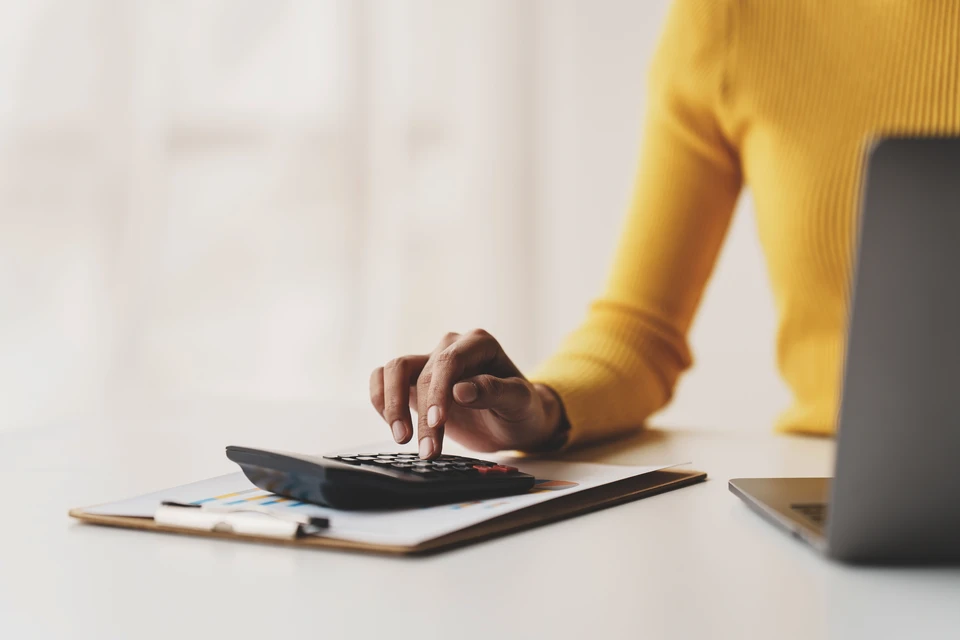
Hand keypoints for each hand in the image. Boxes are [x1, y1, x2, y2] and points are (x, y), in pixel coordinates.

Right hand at [369, 329, 565, 458]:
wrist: (514, 422)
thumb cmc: (521, 409)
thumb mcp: (519, 403)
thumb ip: (494, 391)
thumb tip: (460, 390)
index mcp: (479, 343)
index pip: (449, 361)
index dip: (438, 391)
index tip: (437, 422)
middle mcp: (451, 346)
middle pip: (422, 372)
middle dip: (421, 416)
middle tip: (428, 451)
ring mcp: (430, 361)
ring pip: (393, 370)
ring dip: (392, 405)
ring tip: (402, 440)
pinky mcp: (414, 380)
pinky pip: (384, 379)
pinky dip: (382, 400)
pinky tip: (395, 427)